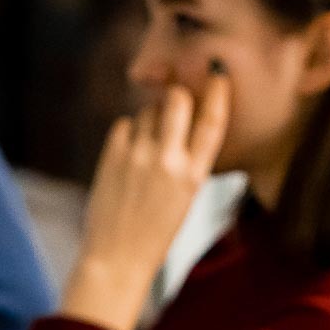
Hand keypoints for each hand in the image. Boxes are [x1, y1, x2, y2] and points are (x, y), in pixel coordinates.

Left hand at [63, 74, 229, 329]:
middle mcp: (169, 161)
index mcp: (194, 176)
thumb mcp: (185, 197)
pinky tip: (128, 157)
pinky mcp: (112, 155)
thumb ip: (187, 159)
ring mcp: (138, 156)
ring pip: (148, 112)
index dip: (217, 92)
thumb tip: (180, 118)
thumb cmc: (155, 232)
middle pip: (177, 99)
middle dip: (176, 95)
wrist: (118, 257)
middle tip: (173, 104)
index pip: (213, 122)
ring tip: (146, 150)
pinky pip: (124, 124)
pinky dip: (128, 133)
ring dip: (149, 120)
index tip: (216, 73)